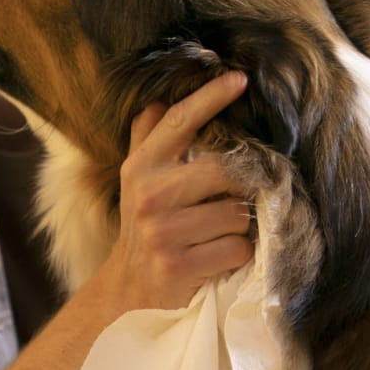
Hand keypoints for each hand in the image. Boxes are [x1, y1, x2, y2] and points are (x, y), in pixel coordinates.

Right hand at [91, 71, 255, 311]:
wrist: (129, 290)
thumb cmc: (145, 228)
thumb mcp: (138, 181)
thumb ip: (147, 141)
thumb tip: (157, 101)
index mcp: (142, 166)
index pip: (180, 121)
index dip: (210, 98)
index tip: (239, 79)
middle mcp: (149, 195)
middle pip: (225, 171)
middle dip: (238, 190)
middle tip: (230, 202)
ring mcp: (162, 232)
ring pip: (236, 214)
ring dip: (237, 227)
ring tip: (216, 235)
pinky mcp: (178, 266)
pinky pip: (236, 249)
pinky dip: (237, 255)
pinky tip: (218, 258)